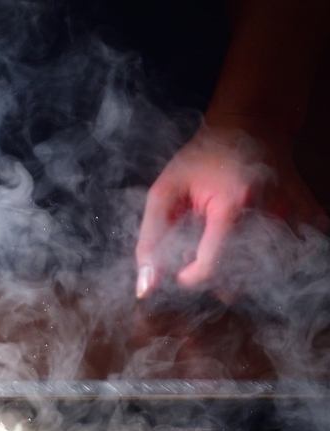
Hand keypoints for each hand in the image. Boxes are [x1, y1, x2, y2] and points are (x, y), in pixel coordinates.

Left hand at [135, 126, 328, 298]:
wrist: (252, 125)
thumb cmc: (203, 158)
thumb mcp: (164, 192)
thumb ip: (150, 240)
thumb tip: (146, 288)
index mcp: (233, 204)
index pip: (212, 266)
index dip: (191, 277)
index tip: (181, 272)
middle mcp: (269, 212)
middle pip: (241, 274)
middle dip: (217, 278)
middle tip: (202, 258)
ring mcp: (291, 215)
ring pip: (264, 270)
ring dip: (240, 272)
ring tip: (224, 252)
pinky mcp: (302, 217)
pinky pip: (285, 257)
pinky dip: (263, 261)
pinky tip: (248, 249)